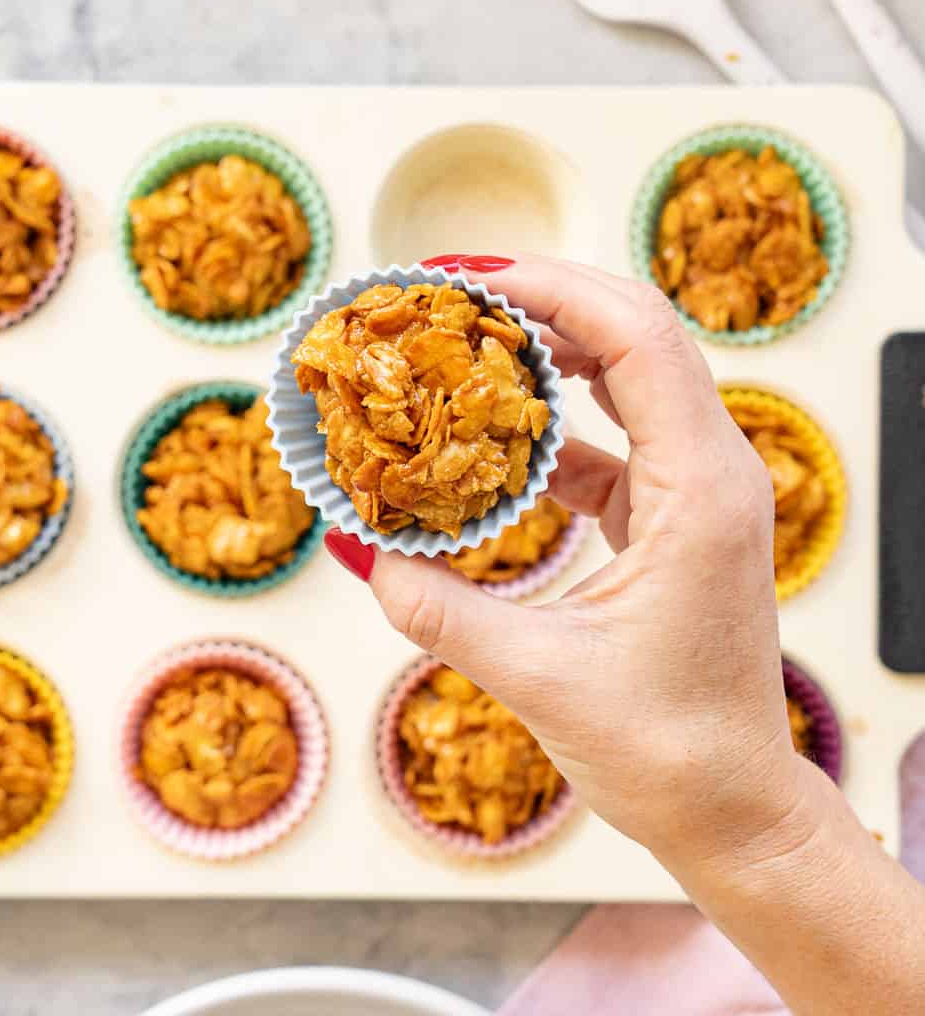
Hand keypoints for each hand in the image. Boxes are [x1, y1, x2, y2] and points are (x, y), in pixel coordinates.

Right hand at [324, 255, 799, 863]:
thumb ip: (435, 606)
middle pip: (638, 334)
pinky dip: (553, 421)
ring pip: (630, 377)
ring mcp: (696, 492)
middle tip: (456, 291)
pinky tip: (496, 435)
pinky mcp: (671, 517)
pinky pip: (613, 438)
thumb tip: (358, 546)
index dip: (555, 290)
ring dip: (552, 349)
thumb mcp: (535, 674)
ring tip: (470, 339)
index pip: (637, 340)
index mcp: (701, 491)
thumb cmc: (663, 749)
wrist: (728, 808)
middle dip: (548, 299)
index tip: (470, 279)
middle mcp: (713, 473)